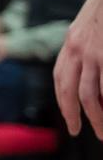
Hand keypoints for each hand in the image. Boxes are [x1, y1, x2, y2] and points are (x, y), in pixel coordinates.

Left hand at [54, 0, 102, 135]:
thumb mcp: (87, 27)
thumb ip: (82, 47)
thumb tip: (85, 69)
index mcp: (70, 44)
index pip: (60, 79)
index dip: (63, 101)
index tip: (69, 117)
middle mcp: (77, 50)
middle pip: (69, 92)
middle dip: (74, 116)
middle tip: (80, 132)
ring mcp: (94, 53)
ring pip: (89, 95)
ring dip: (95, 117)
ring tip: (102, 132)